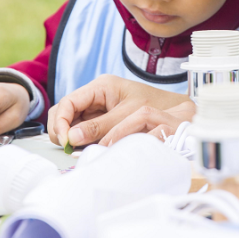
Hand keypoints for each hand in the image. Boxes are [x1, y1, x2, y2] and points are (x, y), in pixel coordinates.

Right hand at [48, 74, 191, 147]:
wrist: (177, 109)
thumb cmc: (156, 105)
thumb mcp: (128, 115)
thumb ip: (100, 127)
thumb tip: (72, 139)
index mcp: (101, 86)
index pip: (69, 102)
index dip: (61, 122)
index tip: (65, 141)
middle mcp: (96, 95)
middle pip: (65, 111)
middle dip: (61, 130)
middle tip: (68, 148)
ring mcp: (97, 107)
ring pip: (71, 122)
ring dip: (70, 137)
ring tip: (77, 150)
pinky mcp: (102, 119)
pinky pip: (83, 130)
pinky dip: (81, 140)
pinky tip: (85, 149)